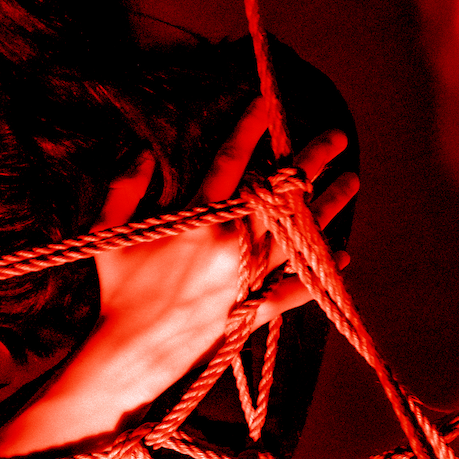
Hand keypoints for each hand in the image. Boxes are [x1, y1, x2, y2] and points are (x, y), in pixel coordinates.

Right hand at [93, 96, 357, 384]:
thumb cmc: (115, 292)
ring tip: (351, 180)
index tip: (264, 103)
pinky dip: (320, 274)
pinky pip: (296, 289)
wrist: (129, 355)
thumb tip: (141, 151)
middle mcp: (231, 246)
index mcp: (197, 222)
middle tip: (336, 136)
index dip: (247, 128)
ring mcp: (248, 280)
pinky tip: (342, 256)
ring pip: (300, 235)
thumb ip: (123, 188)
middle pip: (282, 194)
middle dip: (311, 159)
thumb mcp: (107, 234)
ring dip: (329, 207)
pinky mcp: (254, 311)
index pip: (229, 161)